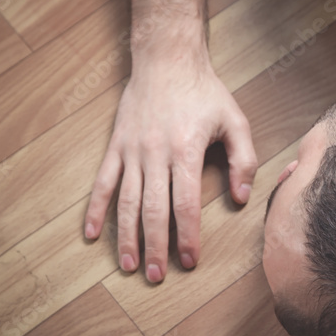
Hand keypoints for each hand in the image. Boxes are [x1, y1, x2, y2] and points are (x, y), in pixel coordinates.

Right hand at [84, 45, 257, 281]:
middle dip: (155, 246)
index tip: (189, 260)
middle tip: (157, 277)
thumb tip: (241, 198)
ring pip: (125, 201)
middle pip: (153, 210)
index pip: (185, 203)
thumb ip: (244, 160)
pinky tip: (91, 234)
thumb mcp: (235, 121)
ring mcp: (131, 151)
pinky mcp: (116, 145)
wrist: (166, 58)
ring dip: (126, 236)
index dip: (187, 235)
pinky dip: (95, 209)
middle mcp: (154, 154)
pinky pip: (102, 182)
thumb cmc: (205, 92)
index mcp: (185, 150)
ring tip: (129, 265)